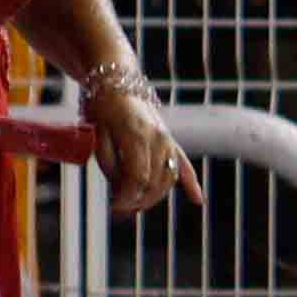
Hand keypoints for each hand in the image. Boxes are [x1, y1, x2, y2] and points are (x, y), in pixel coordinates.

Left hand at [88, 77, 196, 210]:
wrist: (117, 86)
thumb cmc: (102, 112)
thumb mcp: (98, 138)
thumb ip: (110, 166)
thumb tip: (120, 191)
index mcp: (137, 137)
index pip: (138, 177)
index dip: (127, 197)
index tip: (114, 207)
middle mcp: (158, 139)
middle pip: (155, 181)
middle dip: (139, 201)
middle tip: (121, 210)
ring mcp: (167, 140)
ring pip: (168, 178)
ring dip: (155, 197)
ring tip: (136, 207)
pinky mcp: (171, 141)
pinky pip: (184, 165)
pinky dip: (191, 183)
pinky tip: (198, 200)